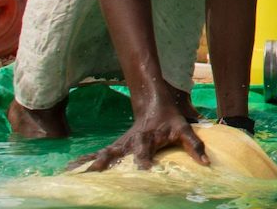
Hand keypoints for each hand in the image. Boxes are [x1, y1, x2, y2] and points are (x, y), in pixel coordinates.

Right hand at [70, 107, 206, 172]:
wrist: (153, 101)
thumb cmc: (170, 118)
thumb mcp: (184, 129)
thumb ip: (194, 146)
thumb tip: (206, 163)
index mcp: (147, 138)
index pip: (144, 152)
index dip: (143, 162)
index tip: (142, 172)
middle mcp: (130, 142)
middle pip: (116, 153)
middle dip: (105, 164)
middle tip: (94, 173)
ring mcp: (121, 143)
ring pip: (104, 154)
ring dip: (90, 163)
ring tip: (74, 173)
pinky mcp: (116, 145)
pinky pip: (100, 153)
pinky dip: (85, 159)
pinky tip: (71, 168)